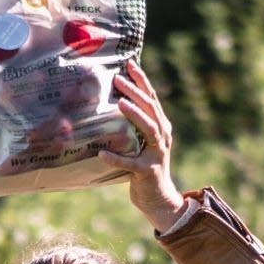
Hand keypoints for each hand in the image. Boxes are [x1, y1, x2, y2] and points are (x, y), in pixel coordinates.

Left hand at [101, 59, 185, 231]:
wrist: (159, 199)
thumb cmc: (144, 167)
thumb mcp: (142, 143)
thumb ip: (133, 126)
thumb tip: (110, 103)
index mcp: (160, 127)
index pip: (152, 99)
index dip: (142, 80)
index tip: (129, 63)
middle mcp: (162, 137)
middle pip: (151, 109)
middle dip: (136, 92)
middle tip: (118, 80)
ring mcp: (156, 154)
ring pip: (149, 130)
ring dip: (135, 116)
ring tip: (120, 104)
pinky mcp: (146, 172)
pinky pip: (130, 163)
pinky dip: (116, 158)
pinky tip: (101, 153)